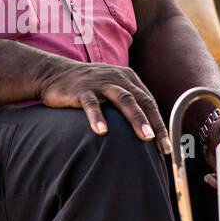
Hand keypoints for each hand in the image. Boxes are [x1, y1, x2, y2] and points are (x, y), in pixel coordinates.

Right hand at [35, 58, 171, 154]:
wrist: (54, 73)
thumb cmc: (86, 88)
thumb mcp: (110, 90)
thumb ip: (127, 104)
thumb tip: (146, 132)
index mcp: (128, 79)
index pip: (149, 102)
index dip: (160, 124)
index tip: (166, 146)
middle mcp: (117, 78)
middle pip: (141, 101)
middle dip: (154, 124)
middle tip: (163, 145)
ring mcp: (99, 82)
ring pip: (123, 99)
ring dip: (137, 118)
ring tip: (145, 138)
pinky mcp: (81, 89)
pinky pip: (91, 104)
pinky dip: (97, 117)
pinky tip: (101, 132)